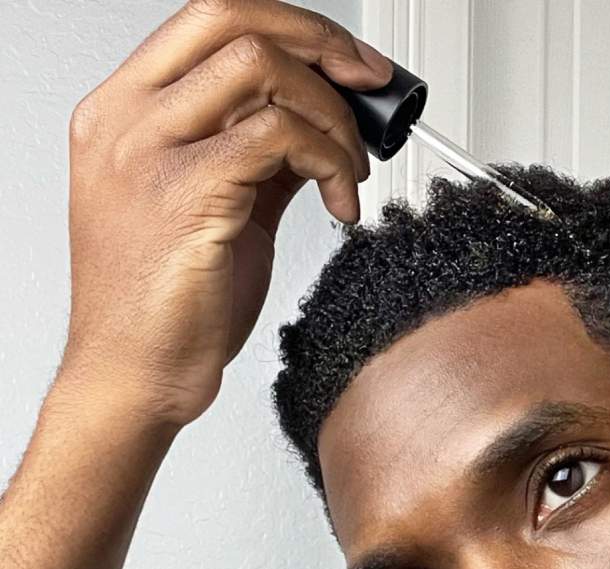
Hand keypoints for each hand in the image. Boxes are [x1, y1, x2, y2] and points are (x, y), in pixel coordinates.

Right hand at [58, 0, 393, 430]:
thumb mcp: (212, 208)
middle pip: (232, 18)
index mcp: (123, 111)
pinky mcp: (186, 194)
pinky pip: (279, 138)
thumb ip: (253, 156)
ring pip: (261, 69)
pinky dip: (329, 162)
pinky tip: (341, 205)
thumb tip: (313, 124)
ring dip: (331, 116)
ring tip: (349, 172)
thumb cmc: (166, 305)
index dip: (291, 26)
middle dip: (321, 44)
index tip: (346, 61)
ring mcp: (148, 152)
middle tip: (369, 87)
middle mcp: (126, 119)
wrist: (135, 375)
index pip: (209, 18)